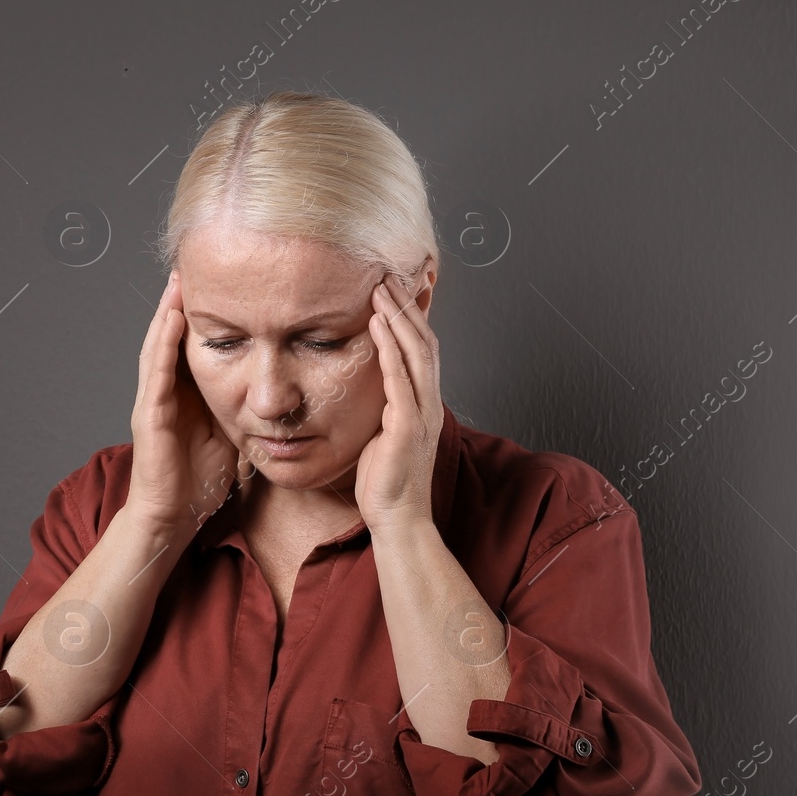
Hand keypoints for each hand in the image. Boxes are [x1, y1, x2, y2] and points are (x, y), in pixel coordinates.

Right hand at [127, 270, 240, 532]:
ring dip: (166, 313)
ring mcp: (154, 401)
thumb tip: (277, 389)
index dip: (201, 314)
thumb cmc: (200, 478)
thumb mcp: (230, 431)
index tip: (217, 284)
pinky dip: (163, 345)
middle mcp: (165, 391)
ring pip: (159, 347)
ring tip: (177, 282)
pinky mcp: (149, 416)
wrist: (175, 514)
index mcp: (185, 394)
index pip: (192, 345)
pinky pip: (156, 373)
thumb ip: (243, 406)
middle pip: (171, 337)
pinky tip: (171, 321)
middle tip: (189, 267)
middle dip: (178, 303)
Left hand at [355, 273, 442, 535]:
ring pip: (416, 353)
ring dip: (398, 318)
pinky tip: (378, 326)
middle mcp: (428, 403)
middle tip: (387, 276)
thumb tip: (368, 391)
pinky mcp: (407, 426)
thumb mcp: (383, 436)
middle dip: (406, 307)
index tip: (394, 291)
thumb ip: (383, 409)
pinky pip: (400, 378)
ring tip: (381, 289)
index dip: (411, 318)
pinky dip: (390, 348)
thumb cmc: (387, 482)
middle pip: (424, 342)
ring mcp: (421, 413)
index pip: (422, 350)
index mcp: (423, 404)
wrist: (398, 518)